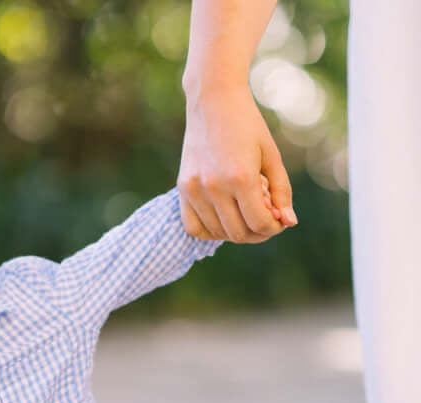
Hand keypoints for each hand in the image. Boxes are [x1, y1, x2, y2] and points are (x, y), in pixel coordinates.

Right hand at [178, 85, 296, 242]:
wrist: (213, 100)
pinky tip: (223, 220)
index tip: (278, 220)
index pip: (259, 223)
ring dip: (236, 230)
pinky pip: (194, 228)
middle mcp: (215, 187)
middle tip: (265, 219)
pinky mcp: (183, 189)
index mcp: (241, 177)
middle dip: (257, 233)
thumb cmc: (248, 125)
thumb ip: (282, 191)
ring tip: (244, 210)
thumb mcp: (272, 156)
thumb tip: (288, 222)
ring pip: (218, 233)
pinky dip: (211, 231)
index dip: (273, 228)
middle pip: (238, 233)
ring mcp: (195, 190)